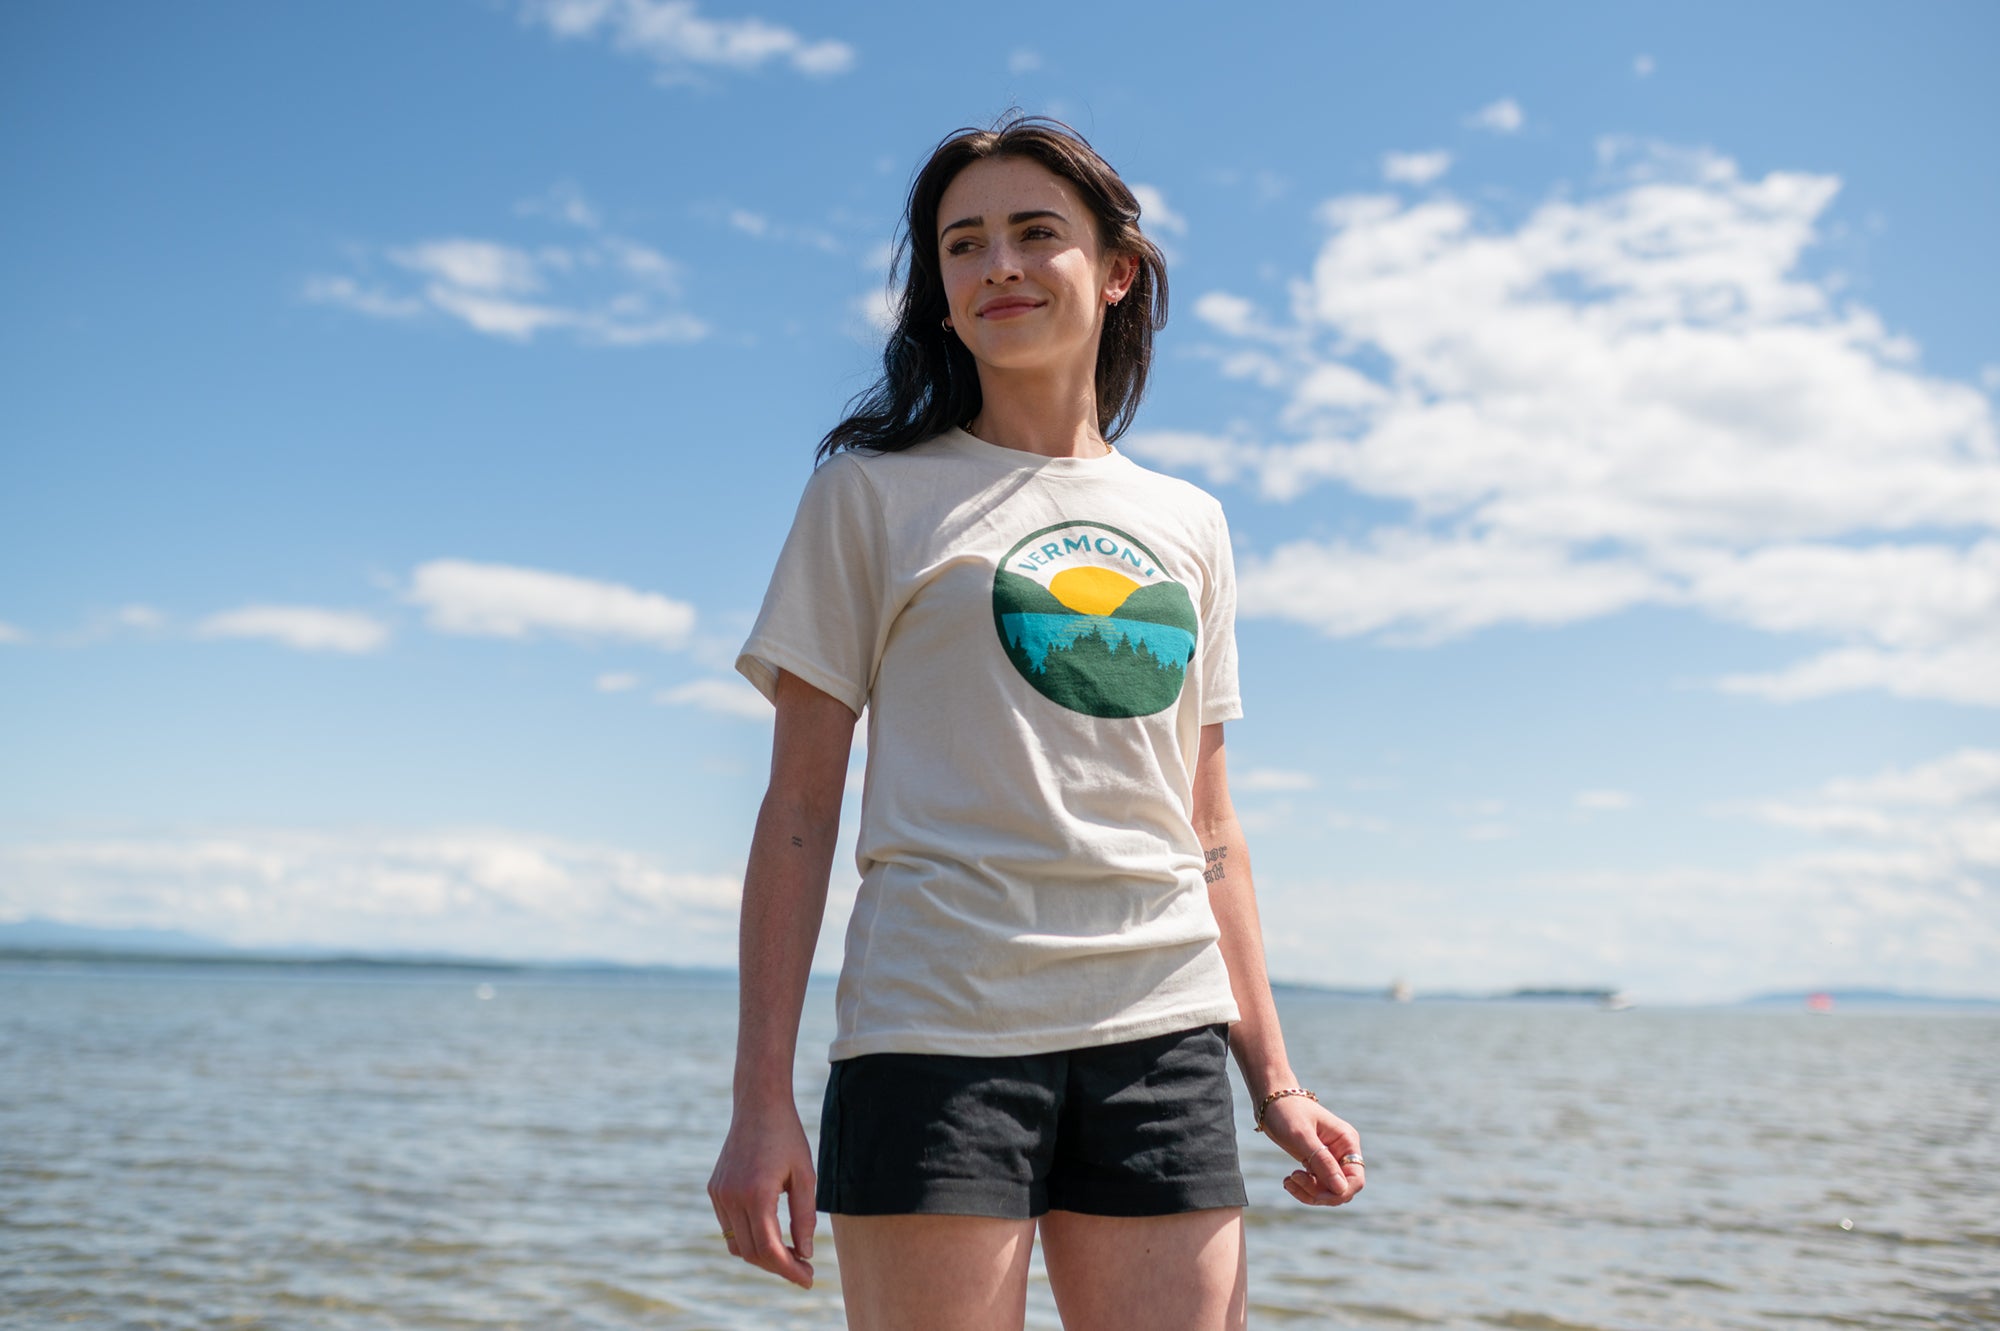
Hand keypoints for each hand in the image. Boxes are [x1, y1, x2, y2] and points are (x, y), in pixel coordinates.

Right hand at [708, 1102, 816, 1287]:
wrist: (758, 1105)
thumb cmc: (787, 1137)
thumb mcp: (805, 1176)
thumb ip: (804, 1217)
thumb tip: (804, 1254)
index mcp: (756, 1194)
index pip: (770, 1249)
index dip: (789, 1270)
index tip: (808, 1280)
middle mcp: (731, 1197)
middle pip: (752, 1252)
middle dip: (778, 1267)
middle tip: (804, 1270)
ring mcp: (719, 1194)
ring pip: (737, 1244)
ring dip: (762, 1255)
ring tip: (790, 1254)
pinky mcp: (715, 1190)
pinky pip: (729, 1227)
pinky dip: (748, 1237)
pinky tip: (771, 1233)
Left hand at [1260, 1095, 1363, 1206]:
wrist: (1270, 1101)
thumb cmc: (1287, 1111)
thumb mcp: (1302, 1136)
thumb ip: (1322, 1161)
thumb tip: (1340, 1189)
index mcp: (1346, 1141)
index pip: (1355, 1179)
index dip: (1340, 1192)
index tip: (1318, 1195)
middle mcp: (1342, 1151)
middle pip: (1342, 1188)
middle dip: (1320, 1193)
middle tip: (1295, 1181)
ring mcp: (1330, 1158)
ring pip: (1328, 1190)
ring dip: (1309, 1192)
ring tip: (1288, 1181)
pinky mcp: (1316, 1162)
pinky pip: (1317, 1185)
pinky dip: (1304, 1188)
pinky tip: (1288, 1181)